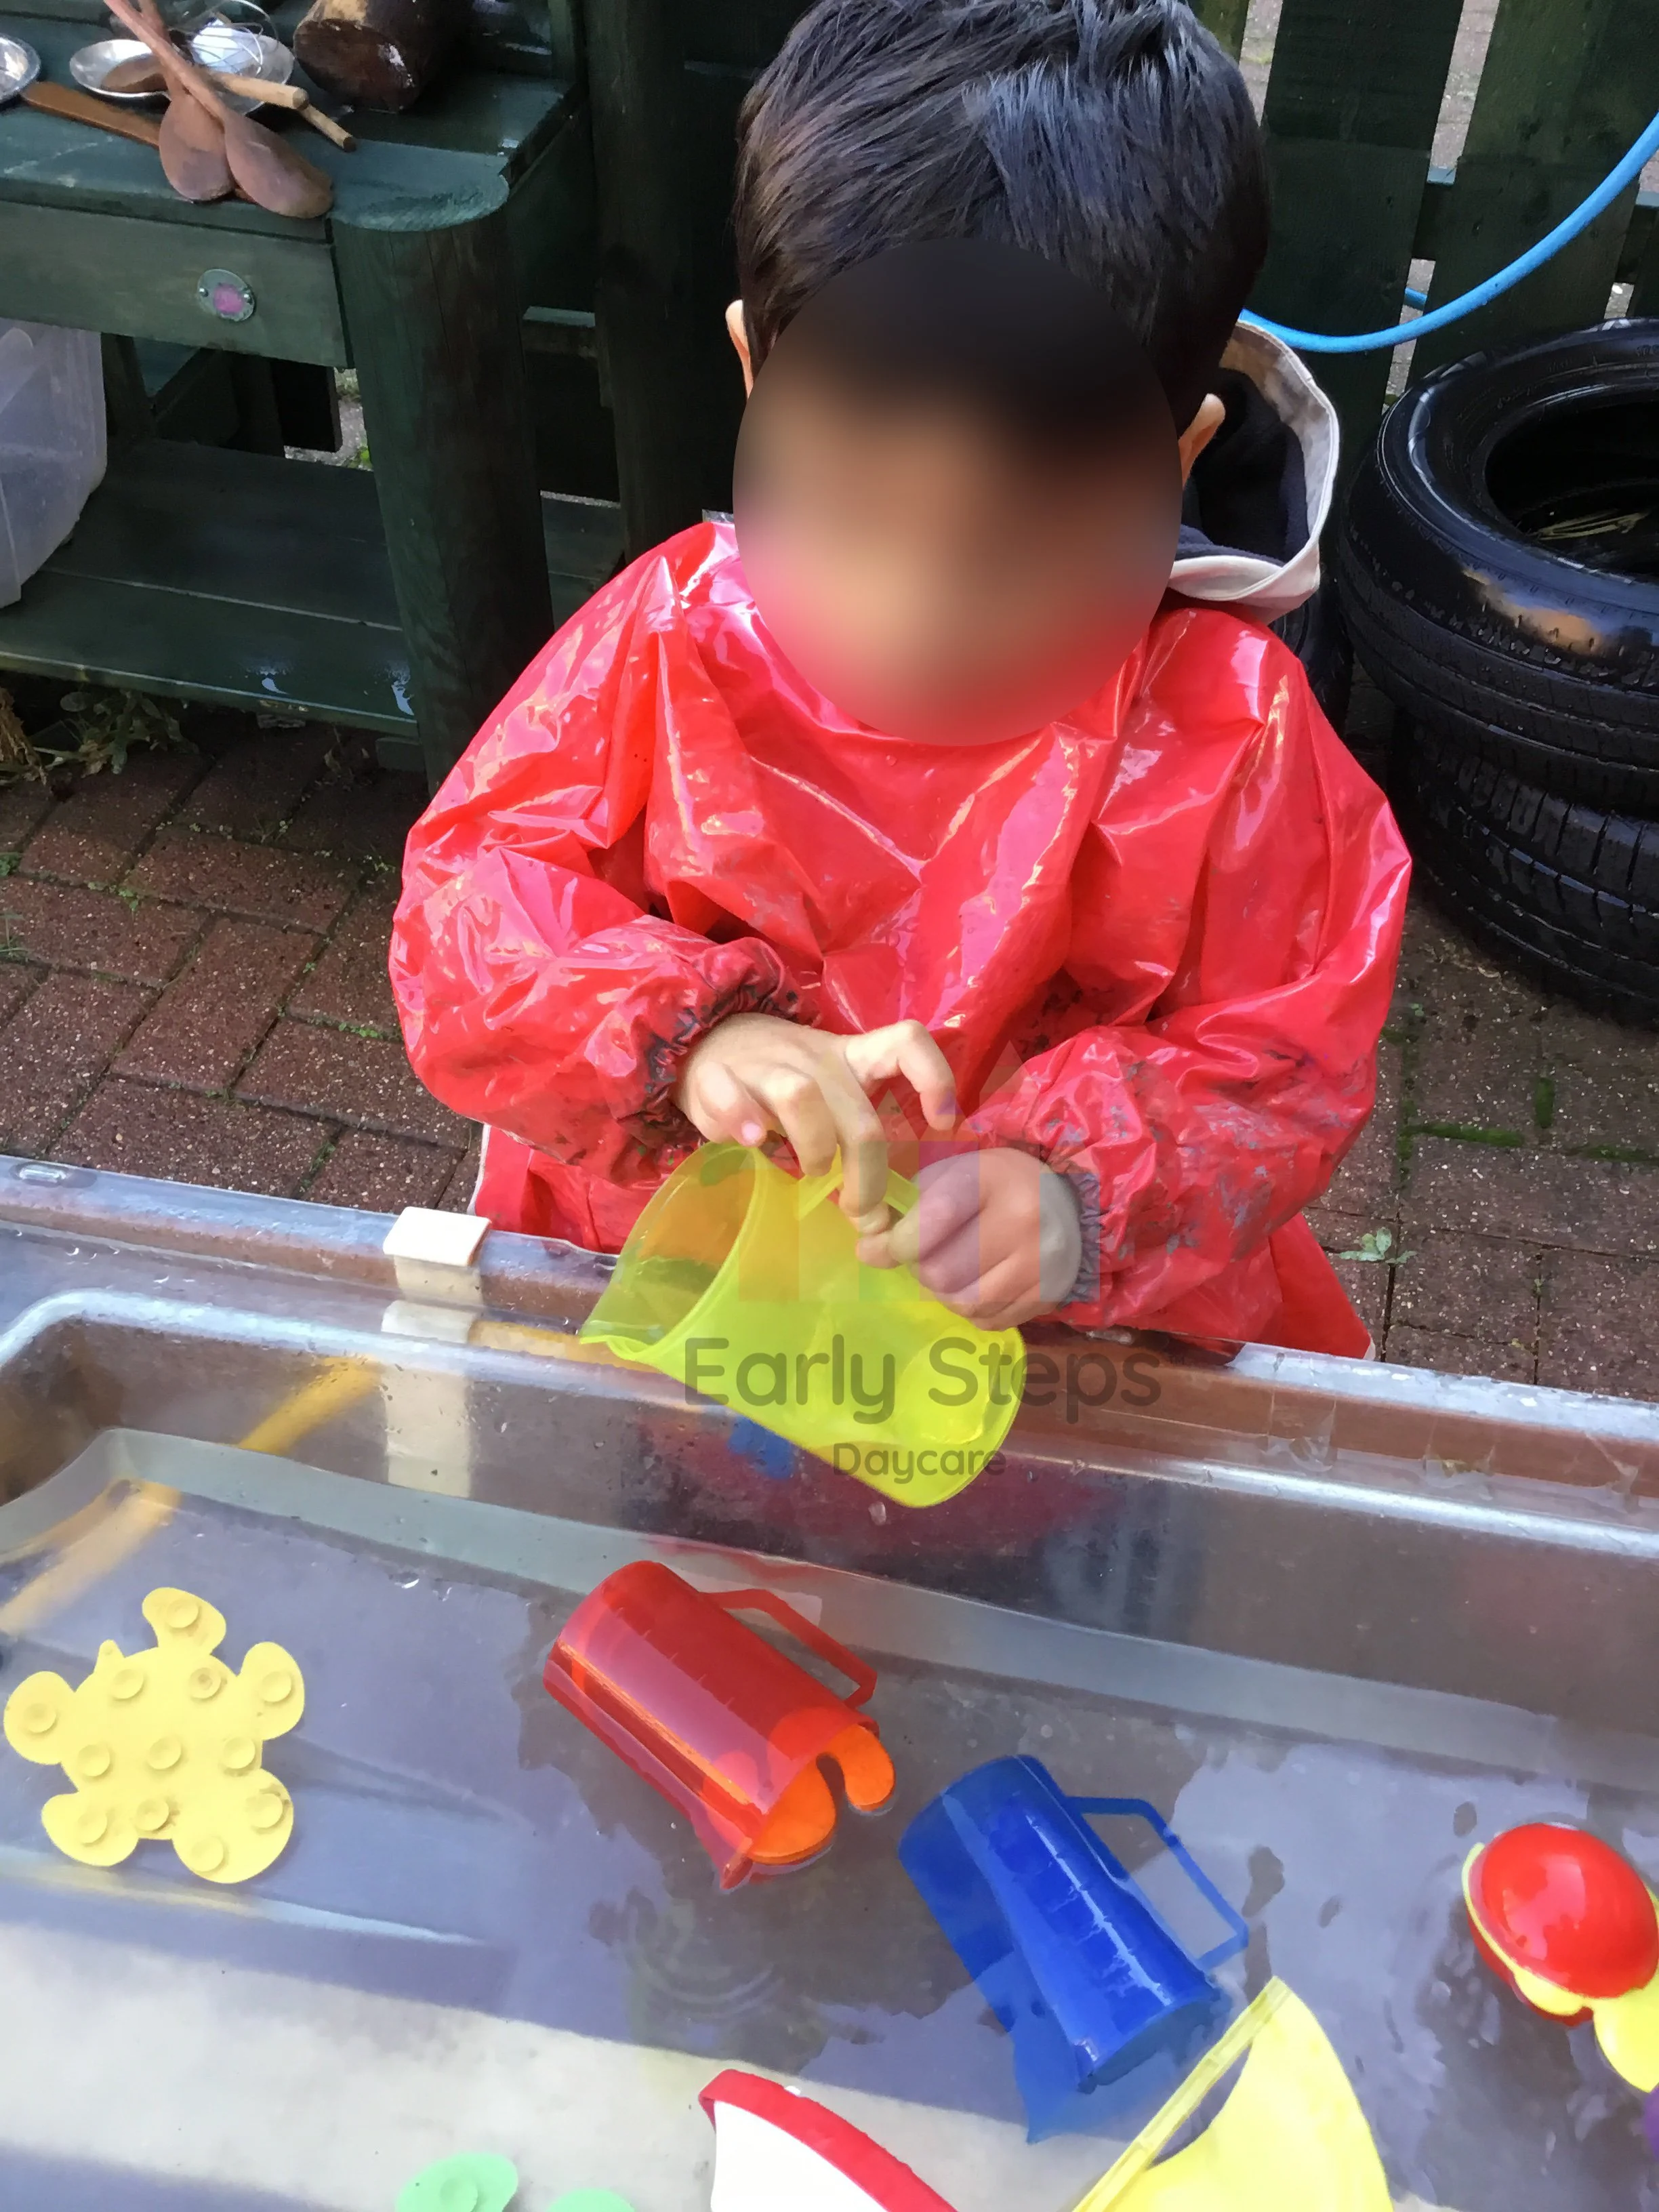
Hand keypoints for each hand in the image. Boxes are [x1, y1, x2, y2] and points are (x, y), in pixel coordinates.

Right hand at [674, 1013, 956, 1231]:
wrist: (709, 1044)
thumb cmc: (782, 1083)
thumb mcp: (830, 1097)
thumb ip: (854, 1145)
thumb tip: (877, 1224)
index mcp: (851, 1057)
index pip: (905, 1042)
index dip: (934, 1077)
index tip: (942, 1123)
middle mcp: (815, 1058)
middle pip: (858, 1116)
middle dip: (867, 1176)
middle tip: (858, 1210)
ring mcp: (765, 1065)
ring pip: (801, 1098)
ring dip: (815, 1149)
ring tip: (811, 1172)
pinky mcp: (716, 1075)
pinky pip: (730, 1095)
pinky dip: (741, 1122)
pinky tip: (751, 1142)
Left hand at [858, 1148, 1081, 1327]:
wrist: (1071, 1204)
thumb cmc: (997, 1184)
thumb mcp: (954, 1175)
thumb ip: (910, 1208)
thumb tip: (869, 1250)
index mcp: (993, 1179)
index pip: (932, 1221)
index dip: (897, 1243)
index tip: (881, 1248)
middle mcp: (1022, 1222)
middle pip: (941, 1272)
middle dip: (920, 1270)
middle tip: (925, 1258)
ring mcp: (1039, 1264)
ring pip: (963, 1303)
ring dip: (944, 1293)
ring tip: (951, 1272)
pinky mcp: (1047, 1296)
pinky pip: (988, 1320)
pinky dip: (971, 1309)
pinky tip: (977, 1284)